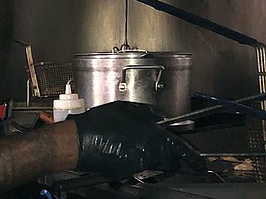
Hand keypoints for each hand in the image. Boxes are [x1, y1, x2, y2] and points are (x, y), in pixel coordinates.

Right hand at [70, 101, 206, 178]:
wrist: (79, 142)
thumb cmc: (98, 124)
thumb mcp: (125, 108)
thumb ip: (147, 112)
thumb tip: (159, 116)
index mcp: (152, 134)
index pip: (181, 149)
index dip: (193, 157)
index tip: (200, 163)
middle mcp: (149, 151)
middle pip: (171, 162)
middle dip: (174, 159)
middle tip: (172, 154)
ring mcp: (139, 164)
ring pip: (157, 164)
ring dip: (156, 158)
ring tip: (143, 148)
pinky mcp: (128, 171)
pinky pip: (142, 167)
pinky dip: (140, 160)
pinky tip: (127, 150)